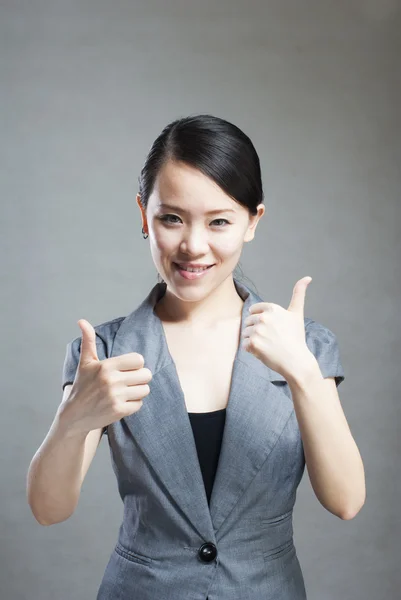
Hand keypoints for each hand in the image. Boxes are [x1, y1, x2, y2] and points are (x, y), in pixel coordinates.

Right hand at [60, 319, 151, 434]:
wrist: (74, 415)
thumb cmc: (82, 386)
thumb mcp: (85, 363)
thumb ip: (88, 341)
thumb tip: (82, 321)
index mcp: (106, 366)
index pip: (139, 360)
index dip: (135, 365)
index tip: (126, 369)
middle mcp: (112, 380)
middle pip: (146, 375)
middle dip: (140, 378)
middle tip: (129, 381)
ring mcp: (116, 397)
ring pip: (145, 390)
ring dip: (138, 391)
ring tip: (126, 392)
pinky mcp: (119, 411)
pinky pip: (139, 404)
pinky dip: (133, 404)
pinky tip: (122, 403)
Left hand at [241, 277, 313, 378]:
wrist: (296, 360)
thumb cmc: (296, 337)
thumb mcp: (297, 313)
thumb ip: (299, 293)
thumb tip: (307, 277)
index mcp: (272, 309)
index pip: (253, 310)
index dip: (260, 320)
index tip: (271, 328)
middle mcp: (264, 318)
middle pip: (248, 322)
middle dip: (256, 330)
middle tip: (271, 339)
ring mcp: (258, 331)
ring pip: (245, 333)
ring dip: (253, 340)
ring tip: (268, 345)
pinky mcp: (253, 344)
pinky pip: (244, 345)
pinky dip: (251, 350)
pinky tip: (264, 352)